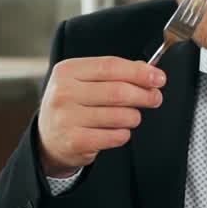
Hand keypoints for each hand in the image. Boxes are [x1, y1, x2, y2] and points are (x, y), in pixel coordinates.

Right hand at [37, 56, 165, 176]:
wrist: (48, 139)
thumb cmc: (71, 106)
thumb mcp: (84, 82)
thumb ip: (114, 73)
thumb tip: (146, 70)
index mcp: (67, 71)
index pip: (110, 66)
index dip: (139, 72)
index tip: (158, 77)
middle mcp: (64, 92)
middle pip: (118, 91)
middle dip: (144, 95)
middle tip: (154, 98)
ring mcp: (67, 118)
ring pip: (119, 115)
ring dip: (134, 117)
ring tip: (131, 117)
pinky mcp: (75, 141)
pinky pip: (115, 136)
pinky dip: (123, 134)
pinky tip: (118, 131)